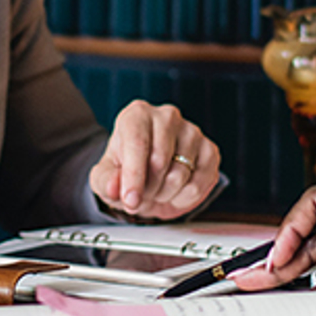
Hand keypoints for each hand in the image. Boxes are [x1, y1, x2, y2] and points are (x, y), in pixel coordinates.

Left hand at [88, 100, 219, 218]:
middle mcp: (167, 117)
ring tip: (156, 189)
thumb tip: (114, 188)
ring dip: (164, 194)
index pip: (138, 144)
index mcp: (137, 115)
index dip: (133, 176)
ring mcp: (192, 131)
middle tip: (140, 194)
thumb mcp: (105, 177)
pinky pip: (199, 185)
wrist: (149, 173)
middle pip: (159, 161)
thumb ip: (105, 181)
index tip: (130, 200)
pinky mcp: (210, 150)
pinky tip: (174, 192)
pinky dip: (183, 198)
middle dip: (147, 188)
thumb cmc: (126, 169)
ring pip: (179, 176)